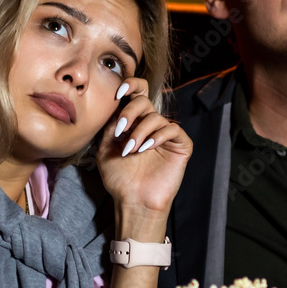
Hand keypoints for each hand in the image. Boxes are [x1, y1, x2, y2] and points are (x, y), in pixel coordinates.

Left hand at [96, 78, 191, 223]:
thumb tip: (115, 106)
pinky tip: (146, 148)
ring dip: (140, 132)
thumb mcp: (106, 149)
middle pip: (145, 101)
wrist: (133, 201)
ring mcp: (166, 136)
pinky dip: (158, 136)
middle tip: (120, 131)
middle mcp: (150, 126)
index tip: (118, 92)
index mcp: (133, 123)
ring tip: (131, 150)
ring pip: (156, 117)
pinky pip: (172, 129)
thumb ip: (110, 126)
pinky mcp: (180, 145)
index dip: (130, 86)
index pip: (136, 95)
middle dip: (130, 112)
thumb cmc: (119, 179)